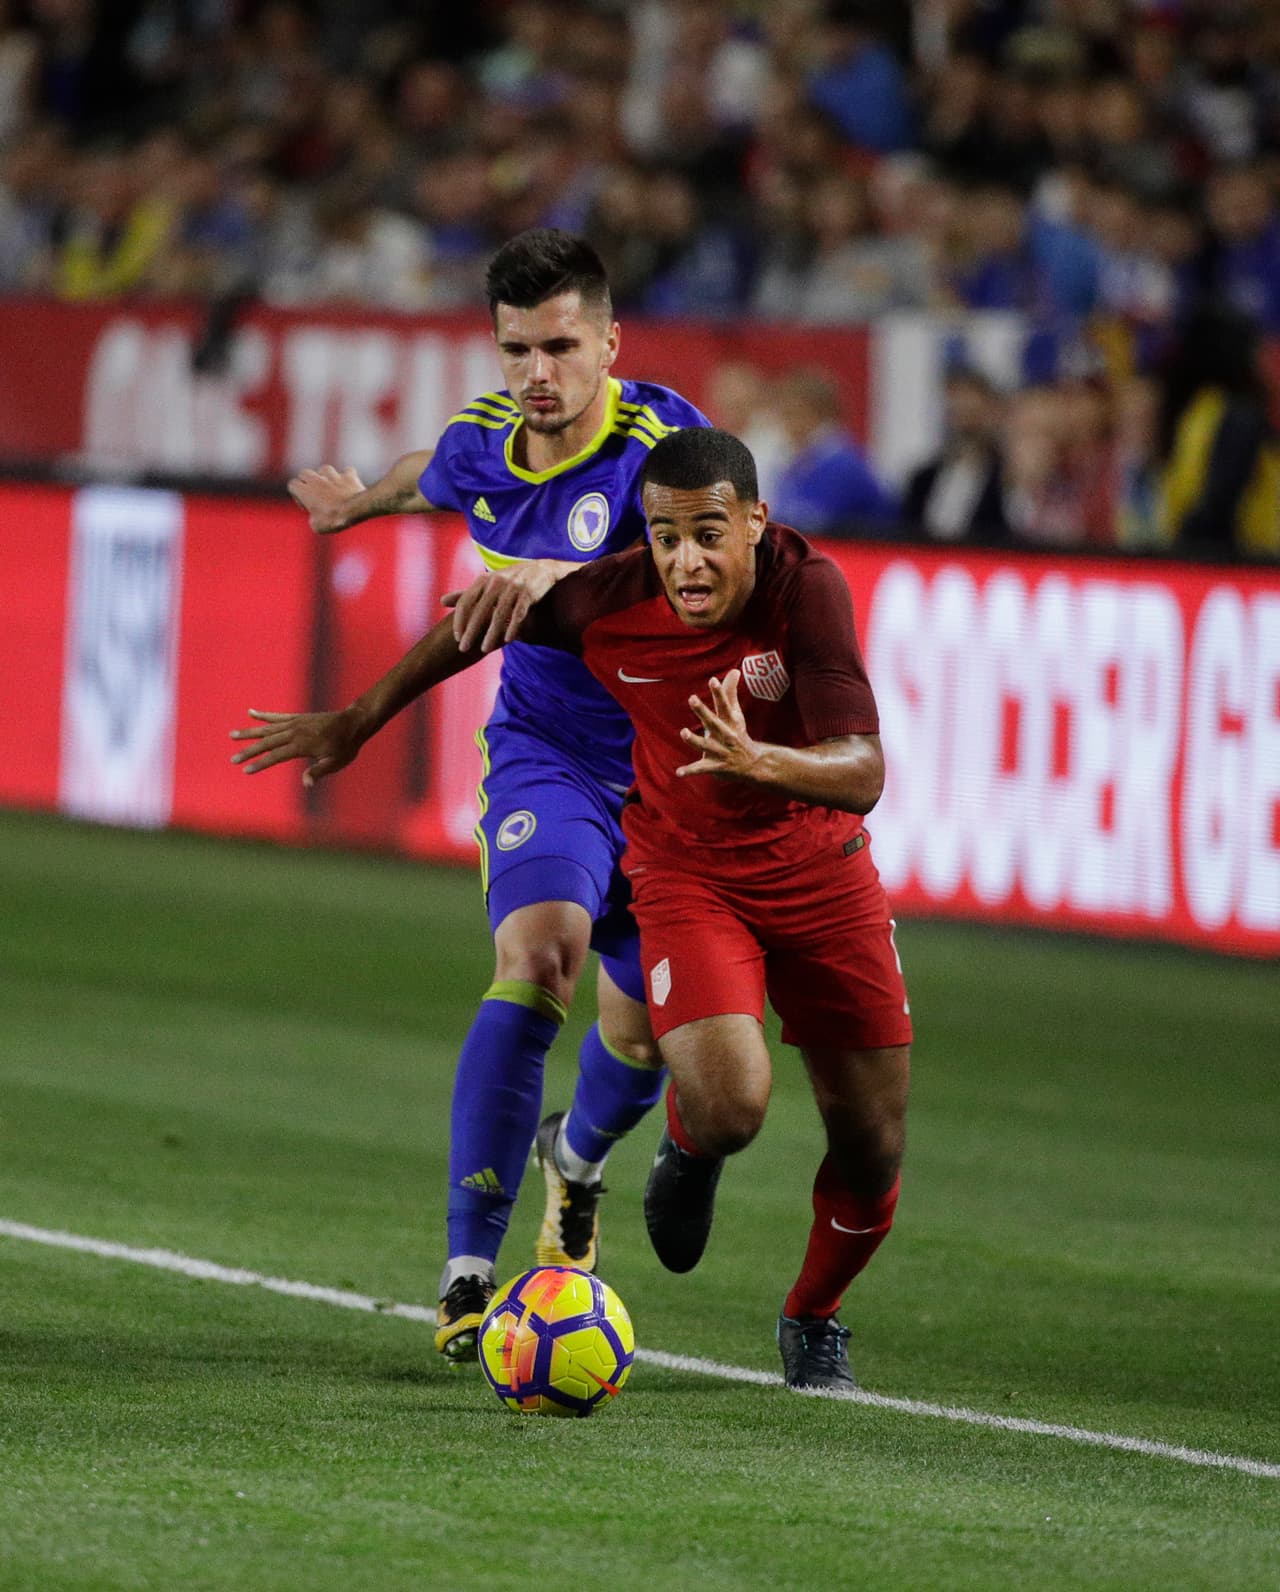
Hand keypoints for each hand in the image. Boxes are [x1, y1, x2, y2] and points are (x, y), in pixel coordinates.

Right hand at [229, 707, 366, 785]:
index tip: (246, 770)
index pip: (276, 756)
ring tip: (232, 735)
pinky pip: (277, 716)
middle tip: (233, 759)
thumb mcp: (336, 762)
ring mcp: (295, 723)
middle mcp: (295, 732)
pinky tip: (250, 712)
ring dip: (249, 732)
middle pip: (267, 742)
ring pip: (267, 728)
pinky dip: (263, 715)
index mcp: (302, 745)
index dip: (260, 764)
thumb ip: (319, 771)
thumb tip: (307, 784)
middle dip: (248, 751)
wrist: (353, 722)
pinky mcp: (297, 718)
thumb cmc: (346, 746)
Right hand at [287, 465, 365, 533]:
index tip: (307, 506)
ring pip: (324, 469)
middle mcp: (317, 480)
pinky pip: (347, 471)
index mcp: (305, 491)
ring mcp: (333, 476)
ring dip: (326, 477)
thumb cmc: (333, 519)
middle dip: (307, 482)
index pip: (292, 484)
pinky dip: (347, 477)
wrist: (354, 510)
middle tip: (316, 496)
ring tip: (331, 489)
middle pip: (304, 473)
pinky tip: (348, 485)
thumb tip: (316, 518)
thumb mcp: (318, 527)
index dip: (297, 495)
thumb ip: (313, 519)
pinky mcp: (349, 476)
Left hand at [441, 560, 563, 651]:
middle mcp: (497, 582)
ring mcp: (513, 587)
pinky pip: (519, 612)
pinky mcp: (529, 593)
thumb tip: (441, 601)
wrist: (541, 570)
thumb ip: (466, 594)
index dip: (460, 620)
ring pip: (500, 613)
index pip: (466, 601)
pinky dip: (513, 627)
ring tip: (484, 649)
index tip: (457, 637)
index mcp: (484, 580)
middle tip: (463, 648)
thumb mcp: (486, 584)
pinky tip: (507, 641)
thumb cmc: (508, 581)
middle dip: (471, 630)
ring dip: (491, 633)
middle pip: (480, 609)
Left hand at [677, 671, 760, 780]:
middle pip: (714, 722)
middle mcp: (726, 736)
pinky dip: (690, 770)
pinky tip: (678, 772)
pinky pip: (701, 768)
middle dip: (703, 711)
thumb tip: (735, 670)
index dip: (719, 693)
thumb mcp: (735, 714)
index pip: (725, 705)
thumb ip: (730, 692)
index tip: (713, 679)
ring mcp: (721, 751)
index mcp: (730, 722)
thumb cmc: (738, 734)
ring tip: (684, 732)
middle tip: (692, 698)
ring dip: (696, 740)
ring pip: (707, 745)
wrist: (753, 764)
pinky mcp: (715, 766)